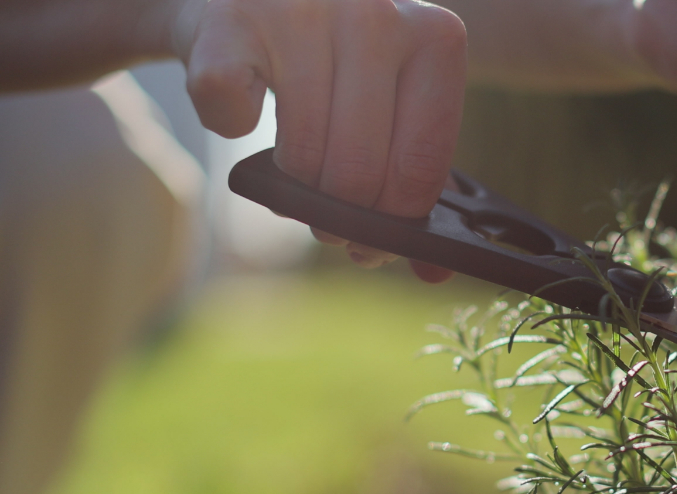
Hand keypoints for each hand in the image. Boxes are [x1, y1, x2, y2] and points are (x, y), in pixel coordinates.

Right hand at [170, 0, 465, 276]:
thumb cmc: (340, 68)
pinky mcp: (229, 19)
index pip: (420, 168)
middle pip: (358, 175)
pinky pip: (231, 118)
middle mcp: (375, 13)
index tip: (374, 240)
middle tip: (328, 215)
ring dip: (290, 183)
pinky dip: (230, 130)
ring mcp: (302, 10)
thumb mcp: (395, 110)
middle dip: (340, 217)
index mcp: (435, 38)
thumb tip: (434, 273)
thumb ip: (417, 183)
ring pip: (300, 157)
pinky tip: (247, 107)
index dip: (394, 225)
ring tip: (296, 162)